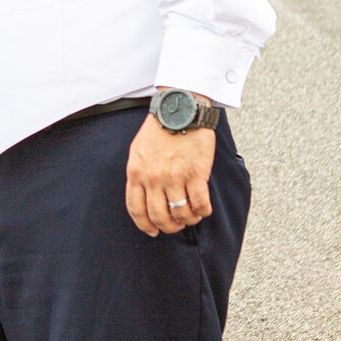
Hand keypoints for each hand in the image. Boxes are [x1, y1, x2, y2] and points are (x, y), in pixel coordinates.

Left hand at [125, 113, 214, 237]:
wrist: (180, 109)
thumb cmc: (160, 129)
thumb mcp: (138, 151)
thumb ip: (139, 174)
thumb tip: (142, 195)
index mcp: (136, 173)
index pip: (136, 209)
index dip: (145, 225)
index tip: (153, 231)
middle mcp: (153, 179)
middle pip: (159, 216)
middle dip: (169, 226)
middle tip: (176, 225)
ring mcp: (175, 177)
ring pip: (181, 213)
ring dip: (188, 220)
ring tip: (192, 216)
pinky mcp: (196, 174)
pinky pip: (200, 204)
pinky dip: (203, 212)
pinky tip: (204, 209)